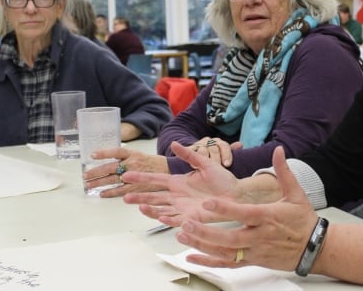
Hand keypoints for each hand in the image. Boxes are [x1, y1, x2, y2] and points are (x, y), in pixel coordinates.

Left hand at [82, 148, 169, 197]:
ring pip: (113, 180)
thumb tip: (105, 158)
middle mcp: (132, 164)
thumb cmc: (149, 162)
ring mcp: (134, 176)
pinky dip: (110, 192)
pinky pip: (120, 190)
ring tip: (88, 185)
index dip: (104, 153)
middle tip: (85, 176)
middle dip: (96, 172)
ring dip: (99, 183)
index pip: (116, 151)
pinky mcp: (137, 187)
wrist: (166, 171)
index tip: (92, 155)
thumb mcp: (137, 154)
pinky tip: (102, 194)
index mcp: (132, 154)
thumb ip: (123, 156)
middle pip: (110, 167)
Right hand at [122, 141, 241, 225]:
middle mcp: (177, 196)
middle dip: (139, 197)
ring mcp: (182, 208)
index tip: (127, 175)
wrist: (237, 194)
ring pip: (160, 210)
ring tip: (139, 207)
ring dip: (149, 209)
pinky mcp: (190, 218)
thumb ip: (189, 155)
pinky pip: (175, 220)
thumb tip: (174, 143)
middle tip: (125, 196)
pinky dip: (167, 219)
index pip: (156, 180)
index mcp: (178, 182)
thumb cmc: (222, 179)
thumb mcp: (205, 163)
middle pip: (153, 197)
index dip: (142, 178)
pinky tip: (160, 216)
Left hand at [175, 146, 319, 270]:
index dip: (225, 209)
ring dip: (202, 245)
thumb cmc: (303, 220)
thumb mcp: (296, 194)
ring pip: (225, 252)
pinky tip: (192, 257)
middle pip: (229, 237)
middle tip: (186, 224)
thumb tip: (278, 150)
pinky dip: (209, 261)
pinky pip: (228, 263)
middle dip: (206, 232)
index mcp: (268, 217)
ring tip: (183, 235)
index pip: (243, 213)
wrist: (315, 248)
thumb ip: (283, 172)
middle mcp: (259, 236)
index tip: (207, 202)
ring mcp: (255, 251)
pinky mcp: (253, 261)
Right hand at [189, 137, 242, 166]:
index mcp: (219, 143)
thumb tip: (240, 144)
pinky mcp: (190, 149)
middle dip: (216, 159)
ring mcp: (199, 145)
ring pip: (203, 150)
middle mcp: (209, 142)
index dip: (226, 155)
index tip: (227, 165)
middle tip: (217, 167)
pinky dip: (193, 156)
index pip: (224, 146)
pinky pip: (191, 151)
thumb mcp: (223, 158)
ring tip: (206, 167)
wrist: (197, 163)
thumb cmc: (214, 162)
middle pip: (214, 148)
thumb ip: (231, 152)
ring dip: (205, 158)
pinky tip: (195, 165)